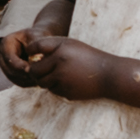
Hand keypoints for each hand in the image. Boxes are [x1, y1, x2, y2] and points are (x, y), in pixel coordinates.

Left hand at [0, 26, 118, 99]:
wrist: (108, 76)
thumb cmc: (88, 57)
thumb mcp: (72, 45)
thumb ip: (52, 48)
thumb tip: (31, 56)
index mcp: (61, 50)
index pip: (36, 47)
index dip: (31, 50)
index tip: (32, 53)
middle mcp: (59, 65)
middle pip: (34, 70)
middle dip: (35, 70)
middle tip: (40, 68)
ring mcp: (62, 81)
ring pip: (41, 83)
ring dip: (44, 79)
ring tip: (55, 74)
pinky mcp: (66, 93)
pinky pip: (52, 90)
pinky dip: (55, 87)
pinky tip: (67, 81)